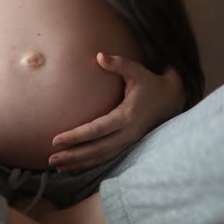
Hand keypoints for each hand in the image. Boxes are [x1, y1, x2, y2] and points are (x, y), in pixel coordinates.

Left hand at [48, 53, 184, 171]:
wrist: (173, 100)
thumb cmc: (151, 84)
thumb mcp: (138, 71)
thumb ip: (119, 64)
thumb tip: (99, 56)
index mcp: (128, 116)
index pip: (97, 129)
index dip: (76, 136)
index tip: (56, 140)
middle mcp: (128, 134)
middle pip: (97, 149)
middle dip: (73, 156)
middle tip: (51, 159)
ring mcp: (129, 143)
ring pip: (101, 158)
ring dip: (79, 164)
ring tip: (56, 166)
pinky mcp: (128, 146)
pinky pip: (106, 158)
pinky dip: (89, 164)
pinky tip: (72, 167)